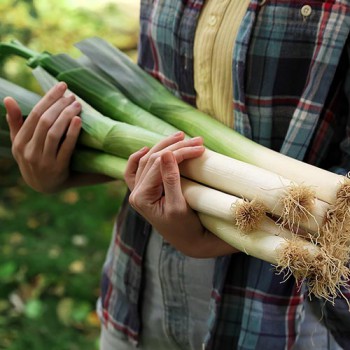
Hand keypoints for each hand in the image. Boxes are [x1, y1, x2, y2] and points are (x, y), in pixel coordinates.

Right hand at [4, 82, 81, 192]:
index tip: (62, 86)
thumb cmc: (33, 157)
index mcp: (19, 142)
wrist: (43, 185)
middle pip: (45, 122)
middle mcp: (29, 151)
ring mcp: (43, 161)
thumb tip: (7, 98)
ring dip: (66, 116)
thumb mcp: (20, 142)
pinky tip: (78, 121)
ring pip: (54, 133)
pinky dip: (72, 134)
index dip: (49, 98)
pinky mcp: (58, 169)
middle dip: (60, 105)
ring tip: (77, 105)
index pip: (35, 114)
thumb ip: (16, 122)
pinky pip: (65, 148)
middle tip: (73, 95)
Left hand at [125, 132, 237, 257]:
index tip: (200, 147)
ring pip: (146, 160)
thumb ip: (170, 179)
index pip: (159, 165)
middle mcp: (135, 193)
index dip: (180, 153)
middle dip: (175, 147)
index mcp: (141, 197)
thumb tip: (165, 153)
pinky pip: (136, 171)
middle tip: (197, 140)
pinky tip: (147, 149)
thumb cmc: (186, 227)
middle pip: (152, 159)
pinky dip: (140, 158)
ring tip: (181, 137)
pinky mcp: (144, 191)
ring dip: (163, 147)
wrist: (188, 240)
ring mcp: (138, 191)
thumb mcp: (179, 205)